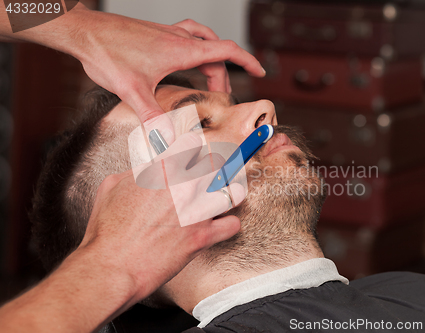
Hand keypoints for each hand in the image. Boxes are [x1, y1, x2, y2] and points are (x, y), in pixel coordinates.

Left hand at [69, 8, 264, 123]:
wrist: (84, 30)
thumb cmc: (107, 52)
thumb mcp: (132, 90)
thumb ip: (152, 117)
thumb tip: (166, 141)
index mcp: (181, 50)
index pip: (226, 51)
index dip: (247, 61)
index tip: (260, 71)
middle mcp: (178, 38)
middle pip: (216, 52)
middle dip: (225, 73)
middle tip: (223, 94)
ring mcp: (168, 33)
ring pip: (203, 40)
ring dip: (213, 57)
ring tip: (213, 74)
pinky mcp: (157, 33)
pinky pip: (188, 36)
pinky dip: (197, 47)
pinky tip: (186, 57)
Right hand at [79, 132, 244, 299]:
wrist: (112, 267)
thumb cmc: (107, 230)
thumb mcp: (113, 185)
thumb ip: (138, 170)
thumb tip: (150, 166)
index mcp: (163, 170)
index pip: (192, 142)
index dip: (189, 150)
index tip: (188, 157)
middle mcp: (185, 187)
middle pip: (217, 163)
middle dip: (209, 169)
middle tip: (201, 179)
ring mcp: (198, 212)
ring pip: (233, 191)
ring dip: (225, 194)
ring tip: (215, 199)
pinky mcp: (203, 237)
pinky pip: (232, 225)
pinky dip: (227, 225)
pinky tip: (217, 225)